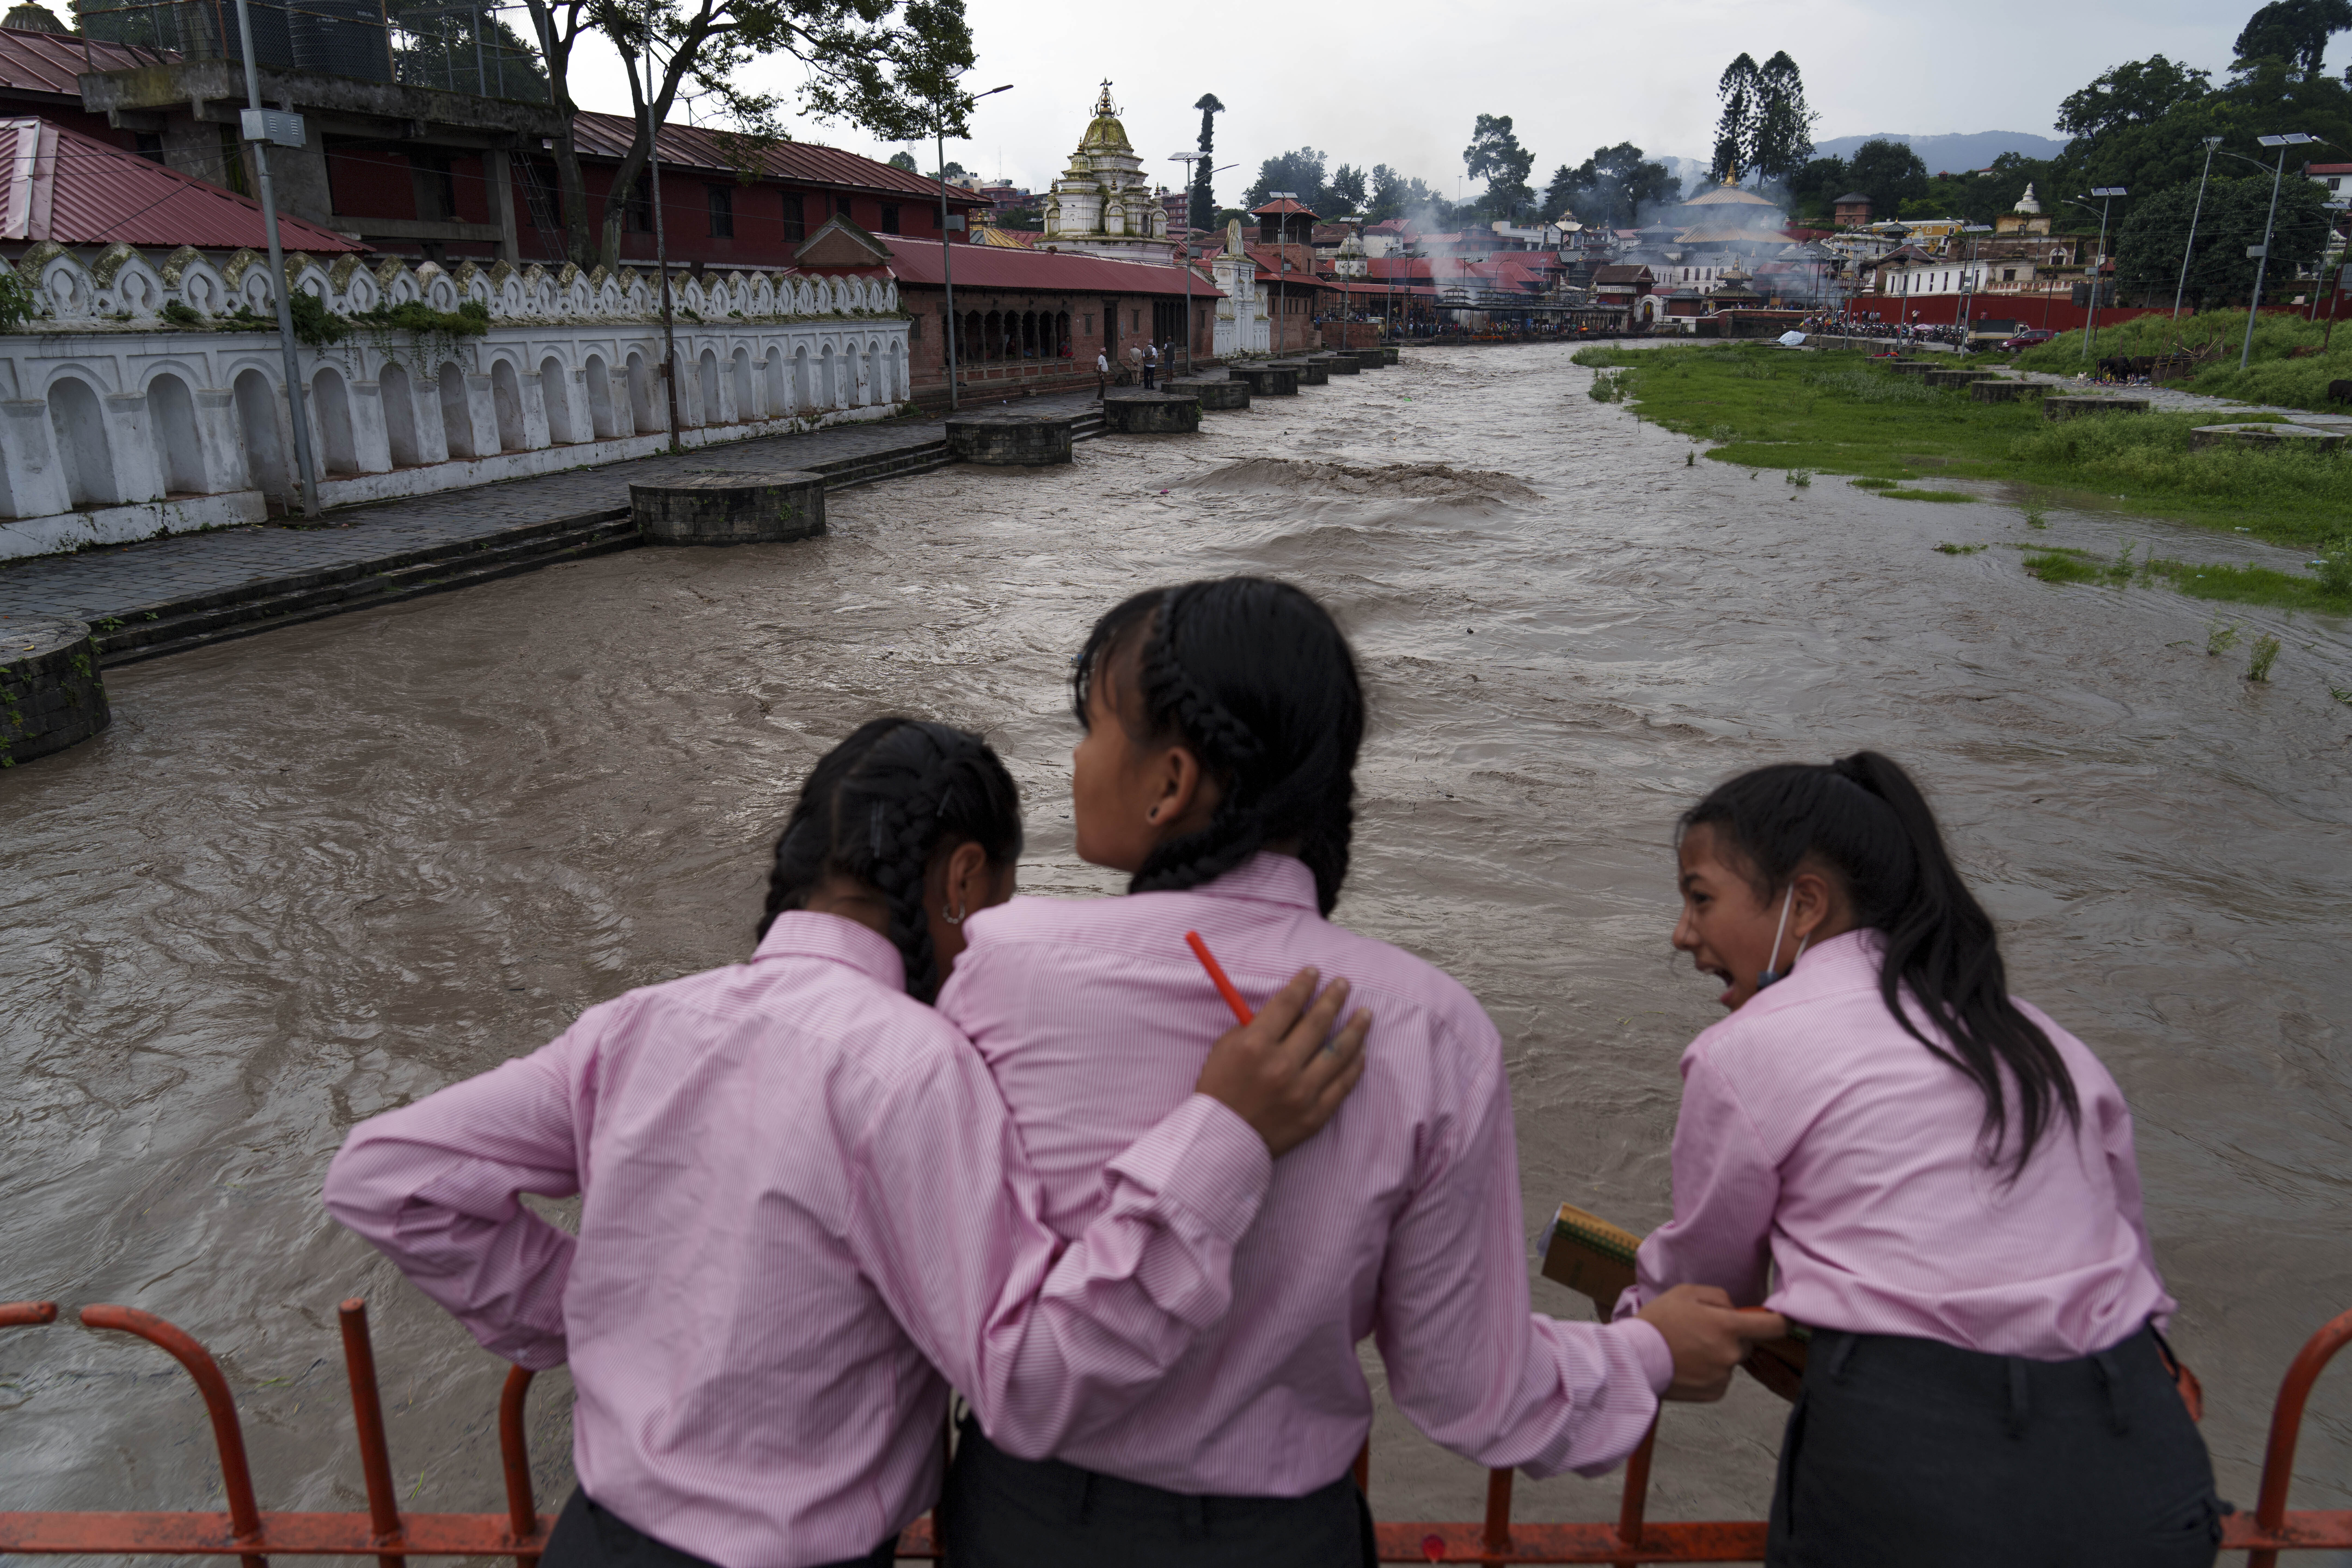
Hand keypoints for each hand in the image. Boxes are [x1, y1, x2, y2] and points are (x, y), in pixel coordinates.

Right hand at [1192, 968, 1370, 1157]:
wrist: (1222, 1139)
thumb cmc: (1220, 1089)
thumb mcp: (1226, 1048)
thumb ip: (1256, 1026)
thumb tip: (1292, 1009)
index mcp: (1255, 1045)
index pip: (1288, 1003)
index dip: (1304, 983)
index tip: (1314, 972)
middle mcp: (1281, 1066)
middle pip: (1317, 1022)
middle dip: (1333, 998)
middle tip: (1344, 984)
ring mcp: (1302, 1092)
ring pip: (1339, 1051)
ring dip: (1355, 1028)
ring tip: (1365, 1014)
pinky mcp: (1315, 1114)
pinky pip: (1343, 1084)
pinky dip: (1355, 1065)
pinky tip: (1361, 1050)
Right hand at [1635, 1285, 1789, 1402]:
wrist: (1634, 1359)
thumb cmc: (1658, 1322)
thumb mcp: (1686, 1293)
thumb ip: (1719, 1297)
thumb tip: (1735, 1310)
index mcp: (1728, 1326)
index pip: (1772, 1326)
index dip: (1782, 1321)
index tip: (1783, 1319)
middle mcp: (1731, 1353)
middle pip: (1746, 1342)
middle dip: (1730, 1335)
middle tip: (1700, 1331)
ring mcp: (1723, 1376)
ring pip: (1730, 1360)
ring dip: (1717, 1353)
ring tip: (1686, 1348)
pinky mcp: (1714, 1393)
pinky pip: (1720, 1377)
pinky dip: (1708, 1371)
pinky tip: (1687, 1364)